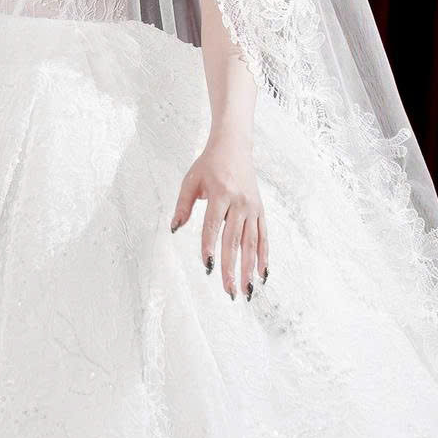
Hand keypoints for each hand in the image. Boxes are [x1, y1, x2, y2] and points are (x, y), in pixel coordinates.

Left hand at [170, 132, 267, 298]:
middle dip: (231, 267)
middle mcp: (239, 202)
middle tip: (230, 291)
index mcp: (220, 193)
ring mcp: (252, 207)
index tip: (208, 267)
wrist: (234, 146)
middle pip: (234, 240)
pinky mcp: (260, 210)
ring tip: (247, 289)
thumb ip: (182, 205)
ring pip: (251, 243)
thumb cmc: (208, 164)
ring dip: (249, 268)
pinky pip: (263, 236)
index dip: (210, 247)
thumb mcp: (190, 180)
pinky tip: (262, 274)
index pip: (213, 226)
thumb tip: (174, 229)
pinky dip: (263, 256)